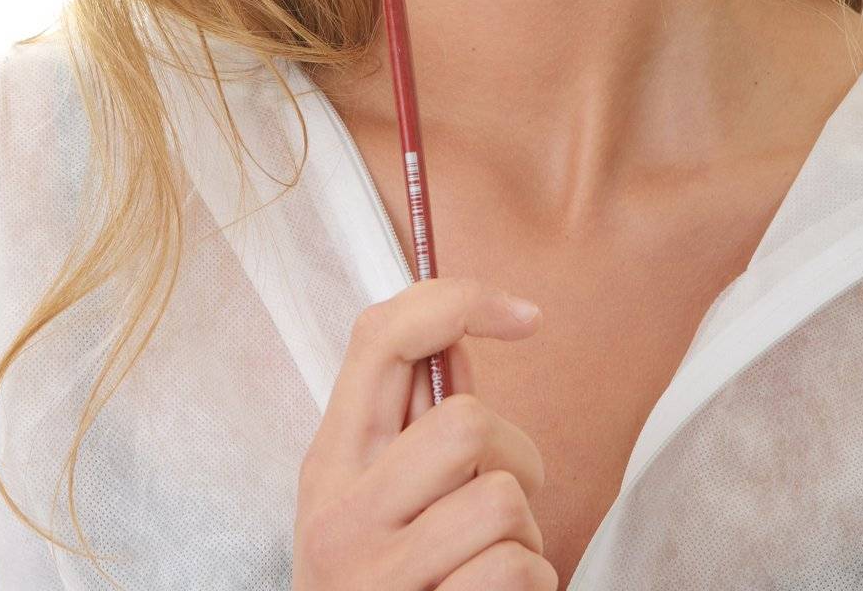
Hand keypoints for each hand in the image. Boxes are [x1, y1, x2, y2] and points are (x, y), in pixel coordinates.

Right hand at [292, 276, 555, 589]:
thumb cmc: (385, 586)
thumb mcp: (378, 499)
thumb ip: (416, 424)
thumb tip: (464, 336)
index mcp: (330, 460)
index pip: (379, 337)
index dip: (458, 301)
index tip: (526, 315)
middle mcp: (338, 511)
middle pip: (465, 419)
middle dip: (516, 456)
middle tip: (503, 498)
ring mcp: (374, 575)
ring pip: (503, 498)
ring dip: (525, 532)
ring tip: (490, 563)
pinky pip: (517, 570)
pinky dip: (532, 586)